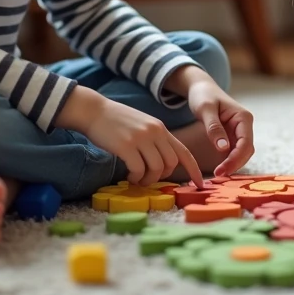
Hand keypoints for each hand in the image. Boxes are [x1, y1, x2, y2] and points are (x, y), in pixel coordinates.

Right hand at [57, 88, 202, 187]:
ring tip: (136, 179)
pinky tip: (128, 176)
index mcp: (160, 128)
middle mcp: (154, 132)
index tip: (199, 183)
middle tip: (148, 178)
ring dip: (147, 179)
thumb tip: (162, 164)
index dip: (193, 169)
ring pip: (156, 169)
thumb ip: (154, 140)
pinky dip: (135, 177)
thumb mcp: (142, 125)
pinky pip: (139, 170)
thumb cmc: (116, 121)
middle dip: (162, 176)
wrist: (93, 110)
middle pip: (171, 163)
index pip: (184, 151)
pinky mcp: (126, 146)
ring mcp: (141, 138)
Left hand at [183, 75, 254, 176]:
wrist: (201, 88)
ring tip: (217, 174)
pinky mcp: (233, 136)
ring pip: (242, 153)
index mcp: (243, 117)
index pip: (245, 143)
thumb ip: (214, 128)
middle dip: (234, 164)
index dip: (235, 159)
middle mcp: (245, 125)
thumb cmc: (203, 95)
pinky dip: (228, 161)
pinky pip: (234, 152)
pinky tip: (218, 168)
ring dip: (233, 165)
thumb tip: (223, 149)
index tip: (221, 170)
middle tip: (217, 175)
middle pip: (246, 151)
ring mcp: (240, 131)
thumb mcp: (205, 109)